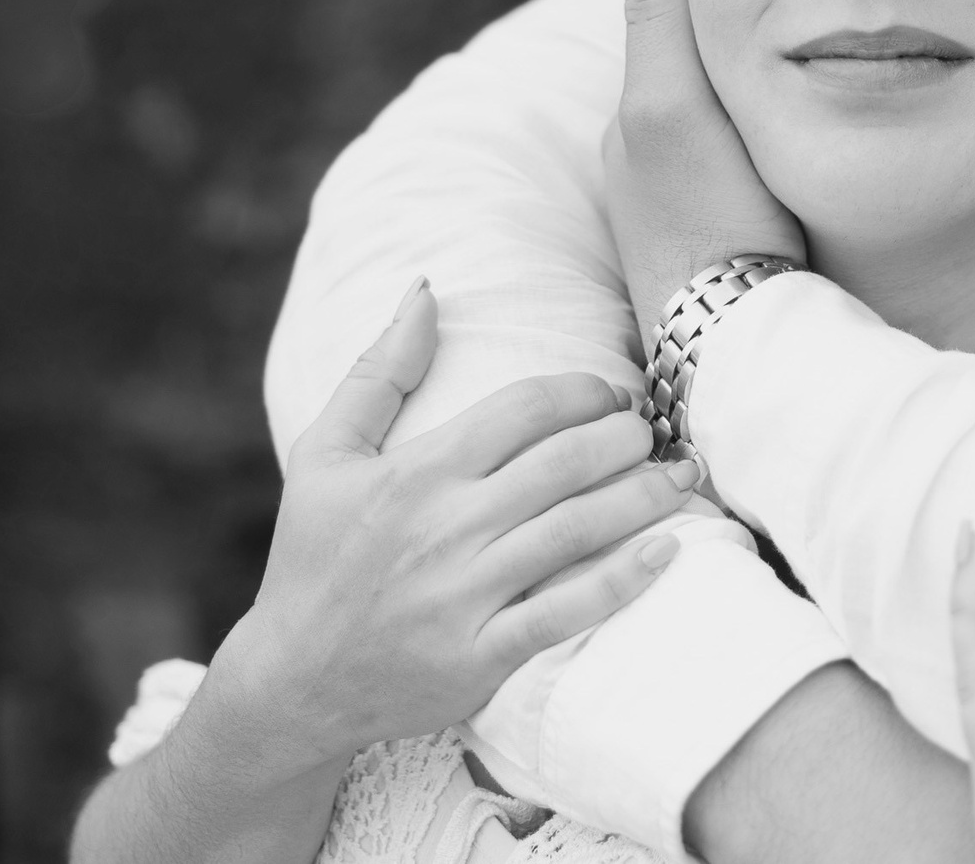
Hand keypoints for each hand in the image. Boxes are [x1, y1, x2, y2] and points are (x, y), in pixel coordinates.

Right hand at [206, 279, 699, 772]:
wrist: (292, 684)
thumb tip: (425, 289)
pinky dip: (623, 580)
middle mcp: (445, 530)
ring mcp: (464, 597)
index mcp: (416, 474)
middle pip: (565, 463)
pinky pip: (566, 613)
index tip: (613, 392)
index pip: (524, 409)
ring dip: (645, 496)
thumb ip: (380, 370)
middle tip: (654, 431)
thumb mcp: (325, 455)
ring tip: (682, 475)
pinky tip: (667, 551)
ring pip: (578, 529)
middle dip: (627, 436)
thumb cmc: (313, 559)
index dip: (583, 392)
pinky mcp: (480, 657)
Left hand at [603, 0, 806, 344]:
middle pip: (703, 73)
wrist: (744, 339)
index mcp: (634, 119)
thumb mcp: (674, 104)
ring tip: (826, 71)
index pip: (675, 27)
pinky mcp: (730, 240)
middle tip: (811, 12)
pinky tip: (816, 145)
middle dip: (746, 43)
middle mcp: (648, 162)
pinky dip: (777, 142)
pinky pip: (750, 167)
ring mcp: (687, 206)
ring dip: (768, 93)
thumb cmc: (711, 218)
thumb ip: (658, 16)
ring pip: (730, 121)